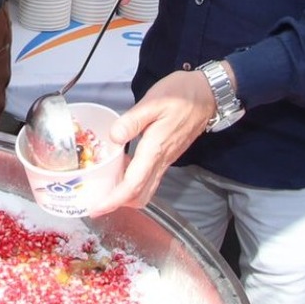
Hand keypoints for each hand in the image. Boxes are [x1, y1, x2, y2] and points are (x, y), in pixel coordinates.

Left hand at [88, 69, 218, 213]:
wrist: (207, 95)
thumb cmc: (180, 95)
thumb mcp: (152, 102)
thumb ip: (132, 121)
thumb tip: (113, 137)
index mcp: (155, 149)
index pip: (133, 184)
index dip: (114, 200)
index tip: (97, 208)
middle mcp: (162, 160)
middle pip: (140, 195)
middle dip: (118, 204)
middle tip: (96, 202)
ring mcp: (166, 160)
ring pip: (146, 189)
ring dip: (126, 196)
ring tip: (104, 189)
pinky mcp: (168, 156)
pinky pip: (150, 179)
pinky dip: (134, 183)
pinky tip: (121, 171)